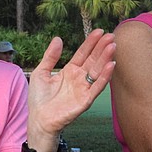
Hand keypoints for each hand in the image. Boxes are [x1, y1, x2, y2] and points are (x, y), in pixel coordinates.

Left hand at [26, 29, 115, 143]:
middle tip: (111, 36)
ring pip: (97, 71)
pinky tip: (110, 65)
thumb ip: (50, 56)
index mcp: (69, 71)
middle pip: (93, 60)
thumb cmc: (38, 99)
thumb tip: (58, 38)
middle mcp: (79, 78)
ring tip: (112, 47)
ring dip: (105, 59)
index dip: (91, 43)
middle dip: (102, 48)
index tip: (99, 31)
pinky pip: (97, 87)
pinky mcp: (86, 100)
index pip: (83, 53)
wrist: (38, 120)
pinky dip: (105, 77)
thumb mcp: (41, 72)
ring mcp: (83, 89)